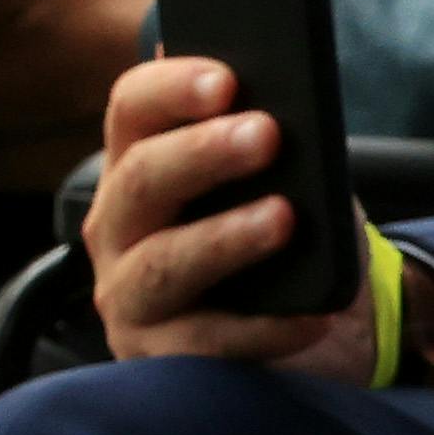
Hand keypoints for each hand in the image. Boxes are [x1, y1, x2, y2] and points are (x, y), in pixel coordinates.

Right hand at [82, 53, 376, 377]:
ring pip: (163, 263)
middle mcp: (119, 224)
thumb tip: (288, 100)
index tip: (227, 80)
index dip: (172, 88)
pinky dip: (263, 328)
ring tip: (285, 217)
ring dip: (225, 236)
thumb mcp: (290, 176)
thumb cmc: (290, 231)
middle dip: (204, 153)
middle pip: (142, 180)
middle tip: (267, 133)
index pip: (133, 108)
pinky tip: (312, 316)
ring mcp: (129, 293)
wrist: (313, 316)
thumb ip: (274, 138)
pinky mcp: (158, 354)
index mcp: (140, 160)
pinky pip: (206, 341)